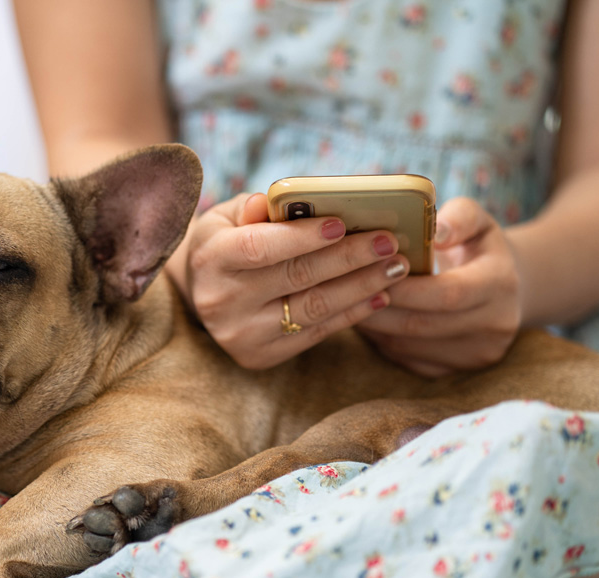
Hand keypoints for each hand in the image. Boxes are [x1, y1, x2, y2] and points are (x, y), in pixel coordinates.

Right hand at [179, 193, 409, 369]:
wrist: (203, 294)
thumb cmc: (226, 243)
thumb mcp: (227, 217)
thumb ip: (255, 207)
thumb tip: (279, 200)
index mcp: (211, 259)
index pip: (260, 247)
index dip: (302, 237)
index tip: (343, 223)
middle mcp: (222, 301)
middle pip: (296, 277)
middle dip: (349, 257)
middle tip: (389, 242)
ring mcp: (242, 334)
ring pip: (313, 308)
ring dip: (361, 286)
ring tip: (395, 268)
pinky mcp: (261, 356)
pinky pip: (316, 333)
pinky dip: (352, 313)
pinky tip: (379, 294)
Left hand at [355, 197, 521, 376]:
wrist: (504, 288)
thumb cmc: (477, 246)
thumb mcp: (475, 220)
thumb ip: (458, 217)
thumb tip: (434, 231)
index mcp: (500, 284)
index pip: (448, 294)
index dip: (407, 289)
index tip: (373, 273)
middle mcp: (495, 325)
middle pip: (423, 324)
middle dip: (380, 308)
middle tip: (345, 291)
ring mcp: (477, 354)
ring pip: (409, 346)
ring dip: (374, 327)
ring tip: (347, 304)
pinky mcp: (456, 370)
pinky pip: (408, 359)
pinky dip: (381, 341)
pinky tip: (366, 321)